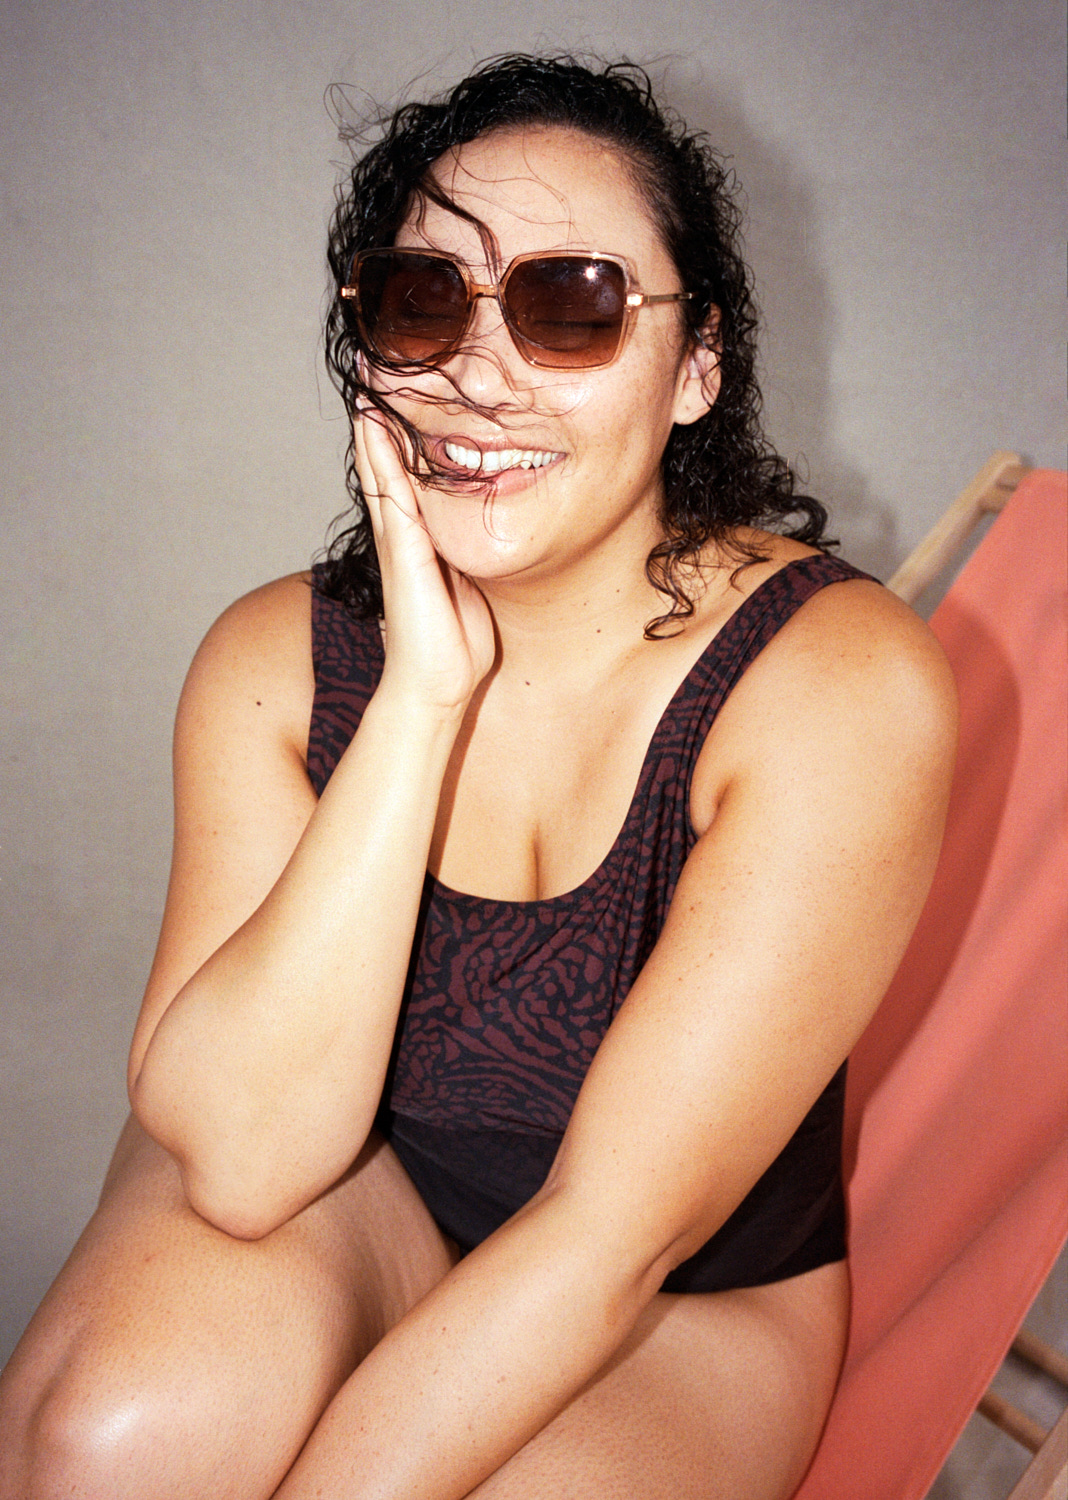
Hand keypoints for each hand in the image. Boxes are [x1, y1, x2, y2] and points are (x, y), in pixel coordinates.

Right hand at [355, 412, 495, 711]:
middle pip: (386, 470)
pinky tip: (374, 429)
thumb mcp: (471, 589)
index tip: (397, 404)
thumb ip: (469, 560)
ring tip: (365, 389)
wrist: (436, 687)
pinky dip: (382, 460)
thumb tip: (485, 538)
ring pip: (382, 475)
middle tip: (370, 377)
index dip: (400, 444)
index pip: (407, 482)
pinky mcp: (403, 554)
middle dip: (378, 427)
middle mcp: (403, 539)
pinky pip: (392, 496)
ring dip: (373, 433)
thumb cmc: (455, 646)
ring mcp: (399, 545)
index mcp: (421, 545)